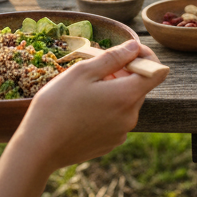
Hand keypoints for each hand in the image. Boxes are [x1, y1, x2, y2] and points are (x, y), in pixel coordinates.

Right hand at [6, 40, 166, 173]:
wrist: (39, 148)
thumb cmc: (57, 105)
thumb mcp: (82, 72)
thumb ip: (113, 57)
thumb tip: (134, 47)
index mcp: (127, 96)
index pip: (158, 72)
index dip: (146, 57)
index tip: (127, 53)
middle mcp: (130, 117)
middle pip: (139, 87)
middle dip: (123, 74)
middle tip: (95, 70)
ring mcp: (121, 133)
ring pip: (125, 103)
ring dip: (112, 91)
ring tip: (83, 91)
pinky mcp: (109, 144)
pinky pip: (115, 119)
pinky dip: (105, 109)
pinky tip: (81, 110)